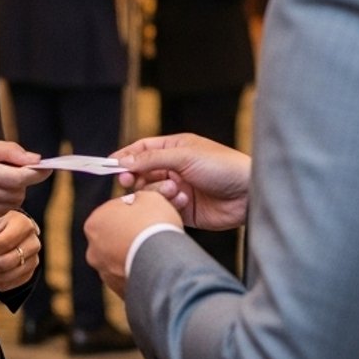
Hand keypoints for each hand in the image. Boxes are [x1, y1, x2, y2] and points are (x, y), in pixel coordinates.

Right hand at [0, 138, 51, 226]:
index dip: (35, 173)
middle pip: (17, 192)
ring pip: (11, 205)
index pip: (16, 177)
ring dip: (14, 193)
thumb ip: (7, 151)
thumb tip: (35, 159)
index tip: (45, 168)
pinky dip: (2, 203)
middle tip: (14, 170)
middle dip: (23, 181)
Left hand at [83, 190, 180, 295]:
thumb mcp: (149, 197)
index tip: (151, 212)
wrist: (163, 263)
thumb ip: (139, 197)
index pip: (116, 211)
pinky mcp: (120, 291)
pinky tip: (156, 267)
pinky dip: (141, 272)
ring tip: (158, 250)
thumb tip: (140, 201)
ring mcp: (105, 274)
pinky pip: (132, 276)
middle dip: (133, 233)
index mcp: (94, 223)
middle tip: (154, 231)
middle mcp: (93, 250)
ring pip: (122, 258)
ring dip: (136, 254)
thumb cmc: (153, 225)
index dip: (136, 209)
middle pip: (116, 236)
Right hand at [113, 133, 251, 230]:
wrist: (249, 194)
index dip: (125, 157)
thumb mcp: (185, 156)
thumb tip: (122, 161)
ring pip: (151, 191)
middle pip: (141, 172)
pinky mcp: (183, 210)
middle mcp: (174, 168)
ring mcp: (178, 189)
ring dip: (157, 190)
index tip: (110, 165)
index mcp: (175, 148)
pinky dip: (168, 204)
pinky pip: (163, 208)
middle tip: (128, 182)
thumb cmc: (222, 166)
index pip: (142, 150)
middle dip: (135, 177)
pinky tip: (184, 201)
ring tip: (174, 190)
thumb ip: (151, 159)